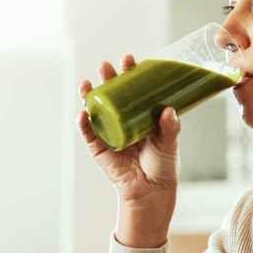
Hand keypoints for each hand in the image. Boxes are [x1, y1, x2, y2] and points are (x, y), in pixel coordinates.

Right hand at [76, 55, 180, 245]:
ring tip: (87, 83)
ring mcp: (109, 134)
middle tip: (107, 66)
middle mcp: (122, 121)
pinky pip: (89, 133)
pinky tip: (83, 112)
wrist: (151, 192)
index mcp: (139, 116)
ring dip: (89, 95)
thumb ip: (170, 127)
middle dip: (107, 79)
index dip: (130, 74)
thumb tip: (167, 110)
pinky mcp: (99, 149)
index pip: (133, 90)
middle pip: (111, 95)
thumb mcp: (170, 143)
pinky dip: (83, 123)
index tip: (131, 60)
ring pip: (96, 110)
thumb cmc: (162, 166)